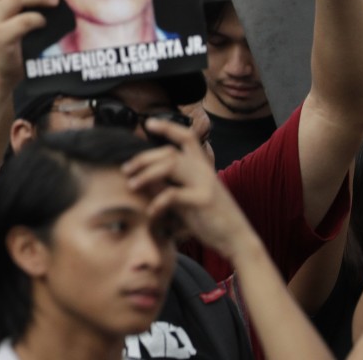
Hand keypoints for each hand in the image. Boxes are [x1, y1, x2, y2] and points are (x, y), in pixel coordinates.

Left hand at [122, 118, 254, 260]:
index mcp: (202, 166)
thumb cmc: (210, 218)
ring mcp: (205, 183)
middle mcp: (204, 170)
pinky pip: (173, 194)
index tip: (148, 123)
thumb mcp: (188, 196)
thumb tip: (143, 176)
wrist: (237, 239)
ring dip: (145, 174)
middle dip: (143, 158)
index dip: (168, 127)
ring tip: (131, 185)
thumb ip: (169, 184)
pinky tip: (150, 212)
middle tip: (125, 169)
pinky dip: (157, 202)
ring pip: (169, 165)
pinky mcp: (203, 200)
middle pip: (169, 151)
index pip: (186, 137)